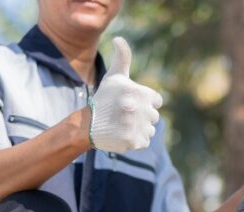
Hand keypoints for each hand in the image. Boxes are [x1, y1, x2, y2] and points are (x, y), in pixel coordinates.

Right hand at [88, 37, 162, 152]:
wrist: (87, 125)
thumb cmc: (104, 99)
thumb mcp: (114, 77)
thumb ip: (123, 58)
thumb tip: (119, 38)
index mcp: (139, 92)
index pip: (156, 101)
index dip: (144, 102)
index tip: (130, 103)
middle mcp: (139, 108)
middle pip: (153, 116)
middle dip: (141, 116)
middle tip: (123, 115)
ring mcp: (136, 126)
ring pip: (150, 130)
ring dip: (139, 129)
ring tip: (122, 125)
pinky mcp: (134, 141)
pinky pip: (144, 142)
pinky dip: (135, 141)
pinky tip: (122, 135)